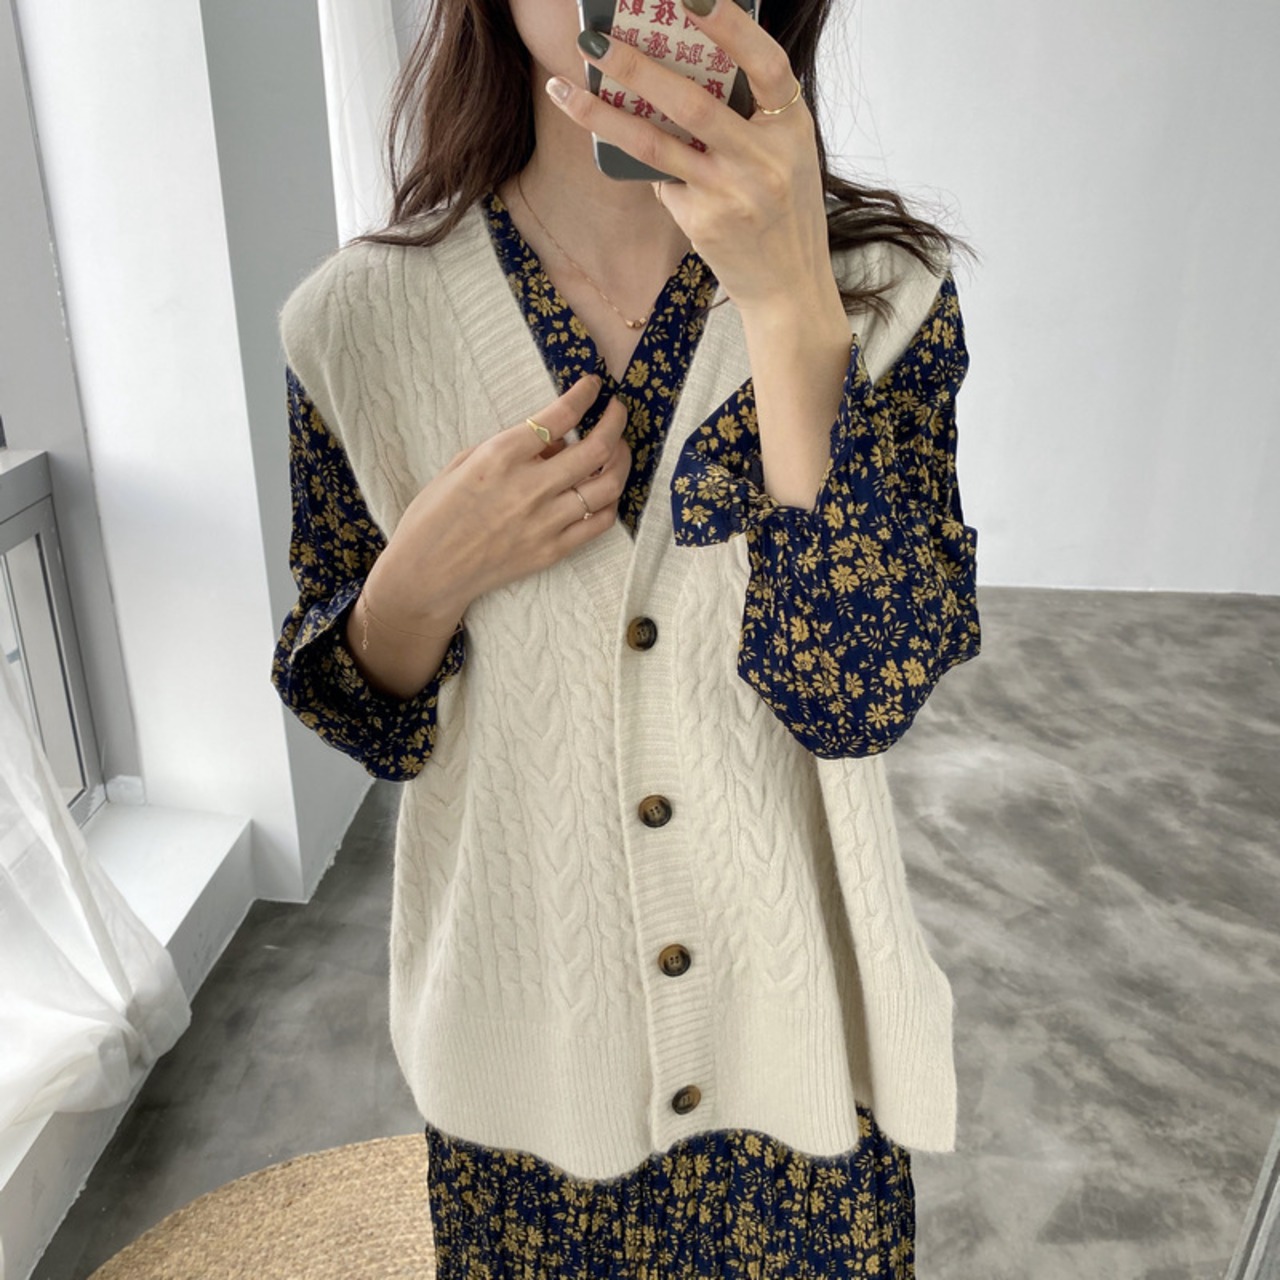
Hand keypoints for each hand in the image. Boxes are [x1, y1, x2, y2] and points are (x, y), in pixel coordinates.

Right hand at [370, 375, 630, 626]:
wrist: (428, 573)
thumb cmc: (436, 514)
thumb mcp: (462, 463)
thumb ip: (510, 447)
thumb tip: (554, 440)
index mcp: (499, 458)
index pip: (558, 417)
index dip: (584, 395)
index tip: (594, 384)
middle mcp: (528, 488)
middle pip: (595, 449)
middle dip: (615, 422)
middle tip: (617, 412)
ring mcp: (544, 522)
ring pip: (607, 486)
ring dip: (621, 461)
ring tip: (618, 450)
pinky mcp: (552, 551)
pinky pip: (599, 522)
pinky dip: (610, 501)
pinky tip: (606, 489)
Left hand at [548, 0, 833, 312]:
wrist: (789, 286)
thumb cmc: (785, 211)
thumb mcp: (787, 154)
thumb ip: (751, 115)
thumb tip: (683, 69)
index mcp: (792, 128)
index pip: (766, 63)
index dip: (731, 25)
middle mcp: (764, 160)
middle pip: (692, 103)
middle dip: (636, 67)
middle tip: (592, 39)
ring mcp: (730, 193)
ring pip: (655, 144)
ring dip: (602, 113)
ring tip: (563, 87)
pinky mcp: (702, 222)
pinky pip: (661, 179)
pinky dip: (645, 163)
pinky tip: (627, 150)